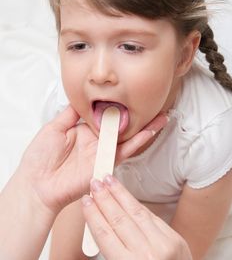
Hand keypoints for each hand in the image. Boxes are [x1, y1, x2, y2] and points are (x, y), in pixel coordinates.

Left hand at [18, 105, 166, 213]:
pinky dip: (137, 141)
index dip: (117, 106)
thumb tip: (82, 98)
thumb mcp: (54, 127)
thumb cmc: (39, 157)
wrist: (36, 183)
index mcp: (83, 131)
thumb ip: (71, 114)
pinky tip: (149, 131)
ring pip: (127, 138)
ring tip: (161, 117)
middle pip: (119, 126)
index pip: (103, 116)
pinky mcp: (105, 164)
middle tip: (152, 104)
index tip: (129, 95)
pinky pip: (124, 151)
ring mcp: (101, 152)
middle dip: (136, 116)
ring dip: (144, 128)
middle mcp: (95, 141)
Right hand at [81, 175, 191, 259]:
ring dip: (120, 193)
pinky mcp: (174, 238)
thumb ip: (113, 248)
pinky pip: (151, 216)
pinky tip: (126, 194)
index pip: (105, 234)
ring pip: (136, 212)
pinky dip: (136, 203)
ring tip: (109, 180)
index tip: (86, 200)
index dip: (93, 214)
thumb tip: (100, 219)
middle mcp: (145, 255)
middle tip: (95, 183)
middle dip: (104, 198)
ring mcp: (162, 245)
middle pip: (119, 219)